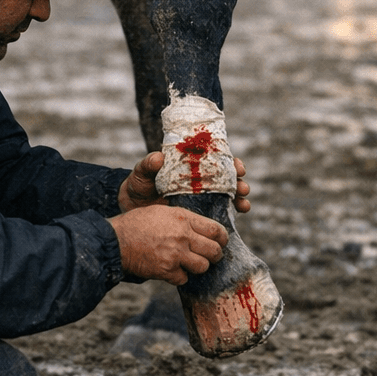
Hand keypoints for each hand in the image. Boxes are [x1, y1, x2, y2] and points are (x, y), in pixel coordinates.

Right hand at [109, 205, 228, 284]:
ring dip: (198, 266)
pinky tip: (173, 269)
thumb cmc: (137, 223)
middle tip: (211, 255)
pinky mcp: (166, 271)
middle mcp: (182, 236)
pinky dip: (180, 276)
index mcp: (183, 218)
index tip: (221, 241)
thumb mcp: (162, 211)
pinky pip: (184, 278)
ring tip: (191, 263)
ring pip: (203, 266)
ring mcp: (175, 255)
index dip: (222, 238)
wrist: (116, 241)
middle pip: (214, 250)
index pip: (215, 230)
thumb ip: (184, 219)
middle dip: (215, 255)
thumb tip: (202, 228)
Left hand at [118, 152, 250, 213]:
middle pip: (227, 179)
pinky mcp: (199, 215)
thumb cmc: (140, 185)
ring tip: (243, 204)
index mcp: (192, 166)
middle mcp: (201, 181)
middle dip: (239, 182)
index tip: (237, 166)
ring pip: (228, 197)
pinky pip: (218, 215)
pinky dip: (230, 215)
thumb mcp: (143, 173)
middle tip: (242, 188)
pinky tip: (237, 218)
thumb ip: (148, 165)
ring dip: (239, 199)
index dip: (230, 162)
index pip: (216, 160)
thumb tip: (158, 158)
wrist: (133, 209)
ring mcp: (202, 199)